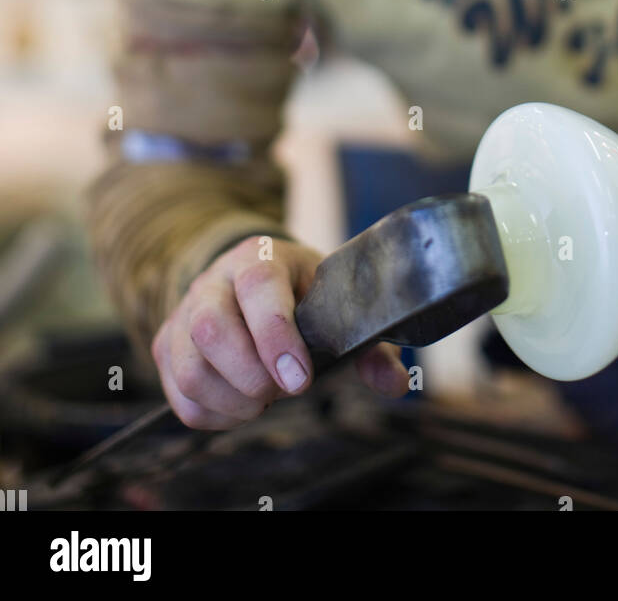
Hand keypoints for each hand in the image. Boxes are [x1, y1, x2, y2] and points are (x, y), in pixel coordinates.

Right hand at [151, 233, 409, 428]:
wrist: (251, 277)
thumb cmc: (301, 293)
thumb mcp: (335, 302)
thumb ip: (366, 343)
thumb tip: (395, 383)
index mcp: (260, 258)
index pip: (258, 287)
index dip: (276, 335)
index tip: (299, 378)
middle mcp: (214, 280)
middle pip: (210, 328)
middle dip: (250, 376)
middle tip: (282, 390)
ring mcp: (184, 312)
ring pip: (188, 366)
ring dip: (231, 400)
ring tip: (263, 399)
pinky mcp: (167, 346)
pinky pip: (178, 394)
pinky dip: (213, 414)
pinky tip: (240, 405)